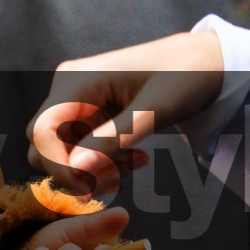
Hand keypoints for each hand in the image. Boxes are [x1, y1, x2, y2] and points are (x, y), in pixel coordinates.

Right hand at [29, 31, 225, 198]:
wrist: (207, 60)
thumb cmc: (185, 76)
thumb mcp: (154, 110)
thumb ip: (113, 139)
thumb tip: (75, 169)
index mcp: (77, 80)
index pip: (41, 132)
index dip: (57, 166)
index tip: (89, 189)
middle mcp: (68, 88)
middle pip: (45, 145)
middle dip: (76, 171)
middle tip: (119, 179)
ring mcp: (78, 101)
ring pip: (64, 151)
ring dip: (92, 169)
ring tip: (136, 165)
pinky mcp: (90, 113)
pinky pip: (82, 148)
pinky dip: (103, 162)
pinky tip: (135, 158)